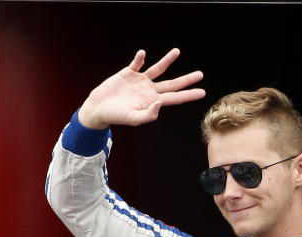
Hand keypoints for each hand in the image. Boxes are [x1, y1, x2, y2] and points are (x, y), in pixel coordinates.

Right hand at [77, 48, 204, 129]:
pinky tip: (142, 55)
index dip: (189, 95)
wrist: (98, 108)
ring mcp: (140, 81)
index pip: (175, 98)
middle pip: (172, 84)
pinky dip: (139, 59)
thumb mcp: (133, 119)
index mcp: (153, 102)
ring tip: (177, 51)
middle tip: (200, 74)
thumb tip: (160, 103)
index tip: (202, 92)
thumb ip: (148, 114)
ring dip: (167, 61)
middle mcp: (149, 90)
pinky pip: (137, 64)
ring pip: (158, 69)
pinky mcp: (128, 73)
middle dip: (186, 79)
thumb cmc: (116, 116)